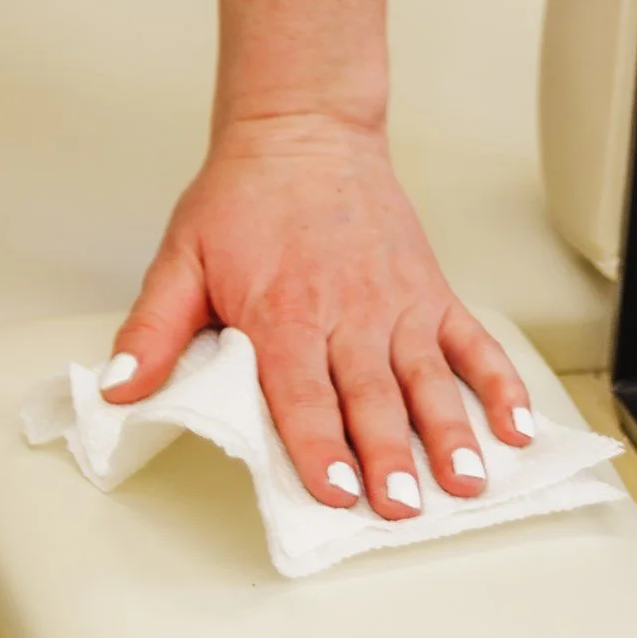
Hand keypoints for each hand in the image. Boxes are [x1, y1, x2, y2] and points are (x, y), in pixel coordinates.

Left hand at [102, 113, 531, 514]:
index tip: (334, 488)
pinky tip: (516, 425)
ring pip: (426, 378)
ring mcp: (395, 303)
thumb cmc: (244, 199)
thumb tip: (120, 390)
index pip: (300, 390)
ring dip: (450, 432)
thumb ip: (151, 331)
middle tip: (402, 507)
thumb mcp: (180, 259)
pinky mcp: (429, 291)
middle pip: (369, 396)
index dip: (317, 442)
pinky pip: (471, 342)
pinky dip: (498, 382)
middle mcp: (345, 312)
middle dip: (388, 456)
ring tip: (467, 481)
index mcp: (282, 312)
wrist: (304, 130)